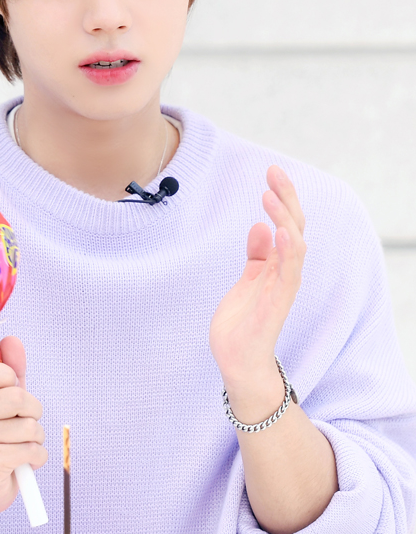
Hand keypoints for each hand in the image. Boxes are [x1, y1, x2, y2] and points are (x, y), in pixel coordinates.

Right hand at [0, 336, 46, 518]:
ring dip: (36, 439)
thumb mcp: (5, 400)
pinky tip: (20, 463)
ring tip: (20, 446)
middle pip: (18, 396)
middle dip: (33, 412)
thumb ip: (12, 370)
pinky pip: (32, 450)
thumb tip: (12, 340)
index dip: (7, 375)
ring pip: (30, 427)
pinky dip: (36, 458)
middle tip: (23, 424)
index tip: (8, 390)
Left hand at [209, 166, 306, 417]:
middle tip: (274, 171)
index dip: (283, 197)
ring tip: (271, 195)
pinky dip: (286, 250)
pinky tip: (279, 230)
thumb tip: (260, 225)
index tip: (272, 172)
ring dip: (285, 218)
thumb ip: (256, 254)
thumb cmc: (243, 324)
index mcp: (276, 265)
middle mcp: (284, 273)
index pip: (286, 223)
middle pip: (294, 227)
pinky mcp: (275, 305)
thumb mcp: (246, 280)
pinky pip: (287, 274)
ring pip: (294, 245)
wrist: (238, 362)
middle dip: (286, 198)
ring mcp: (282, 288)